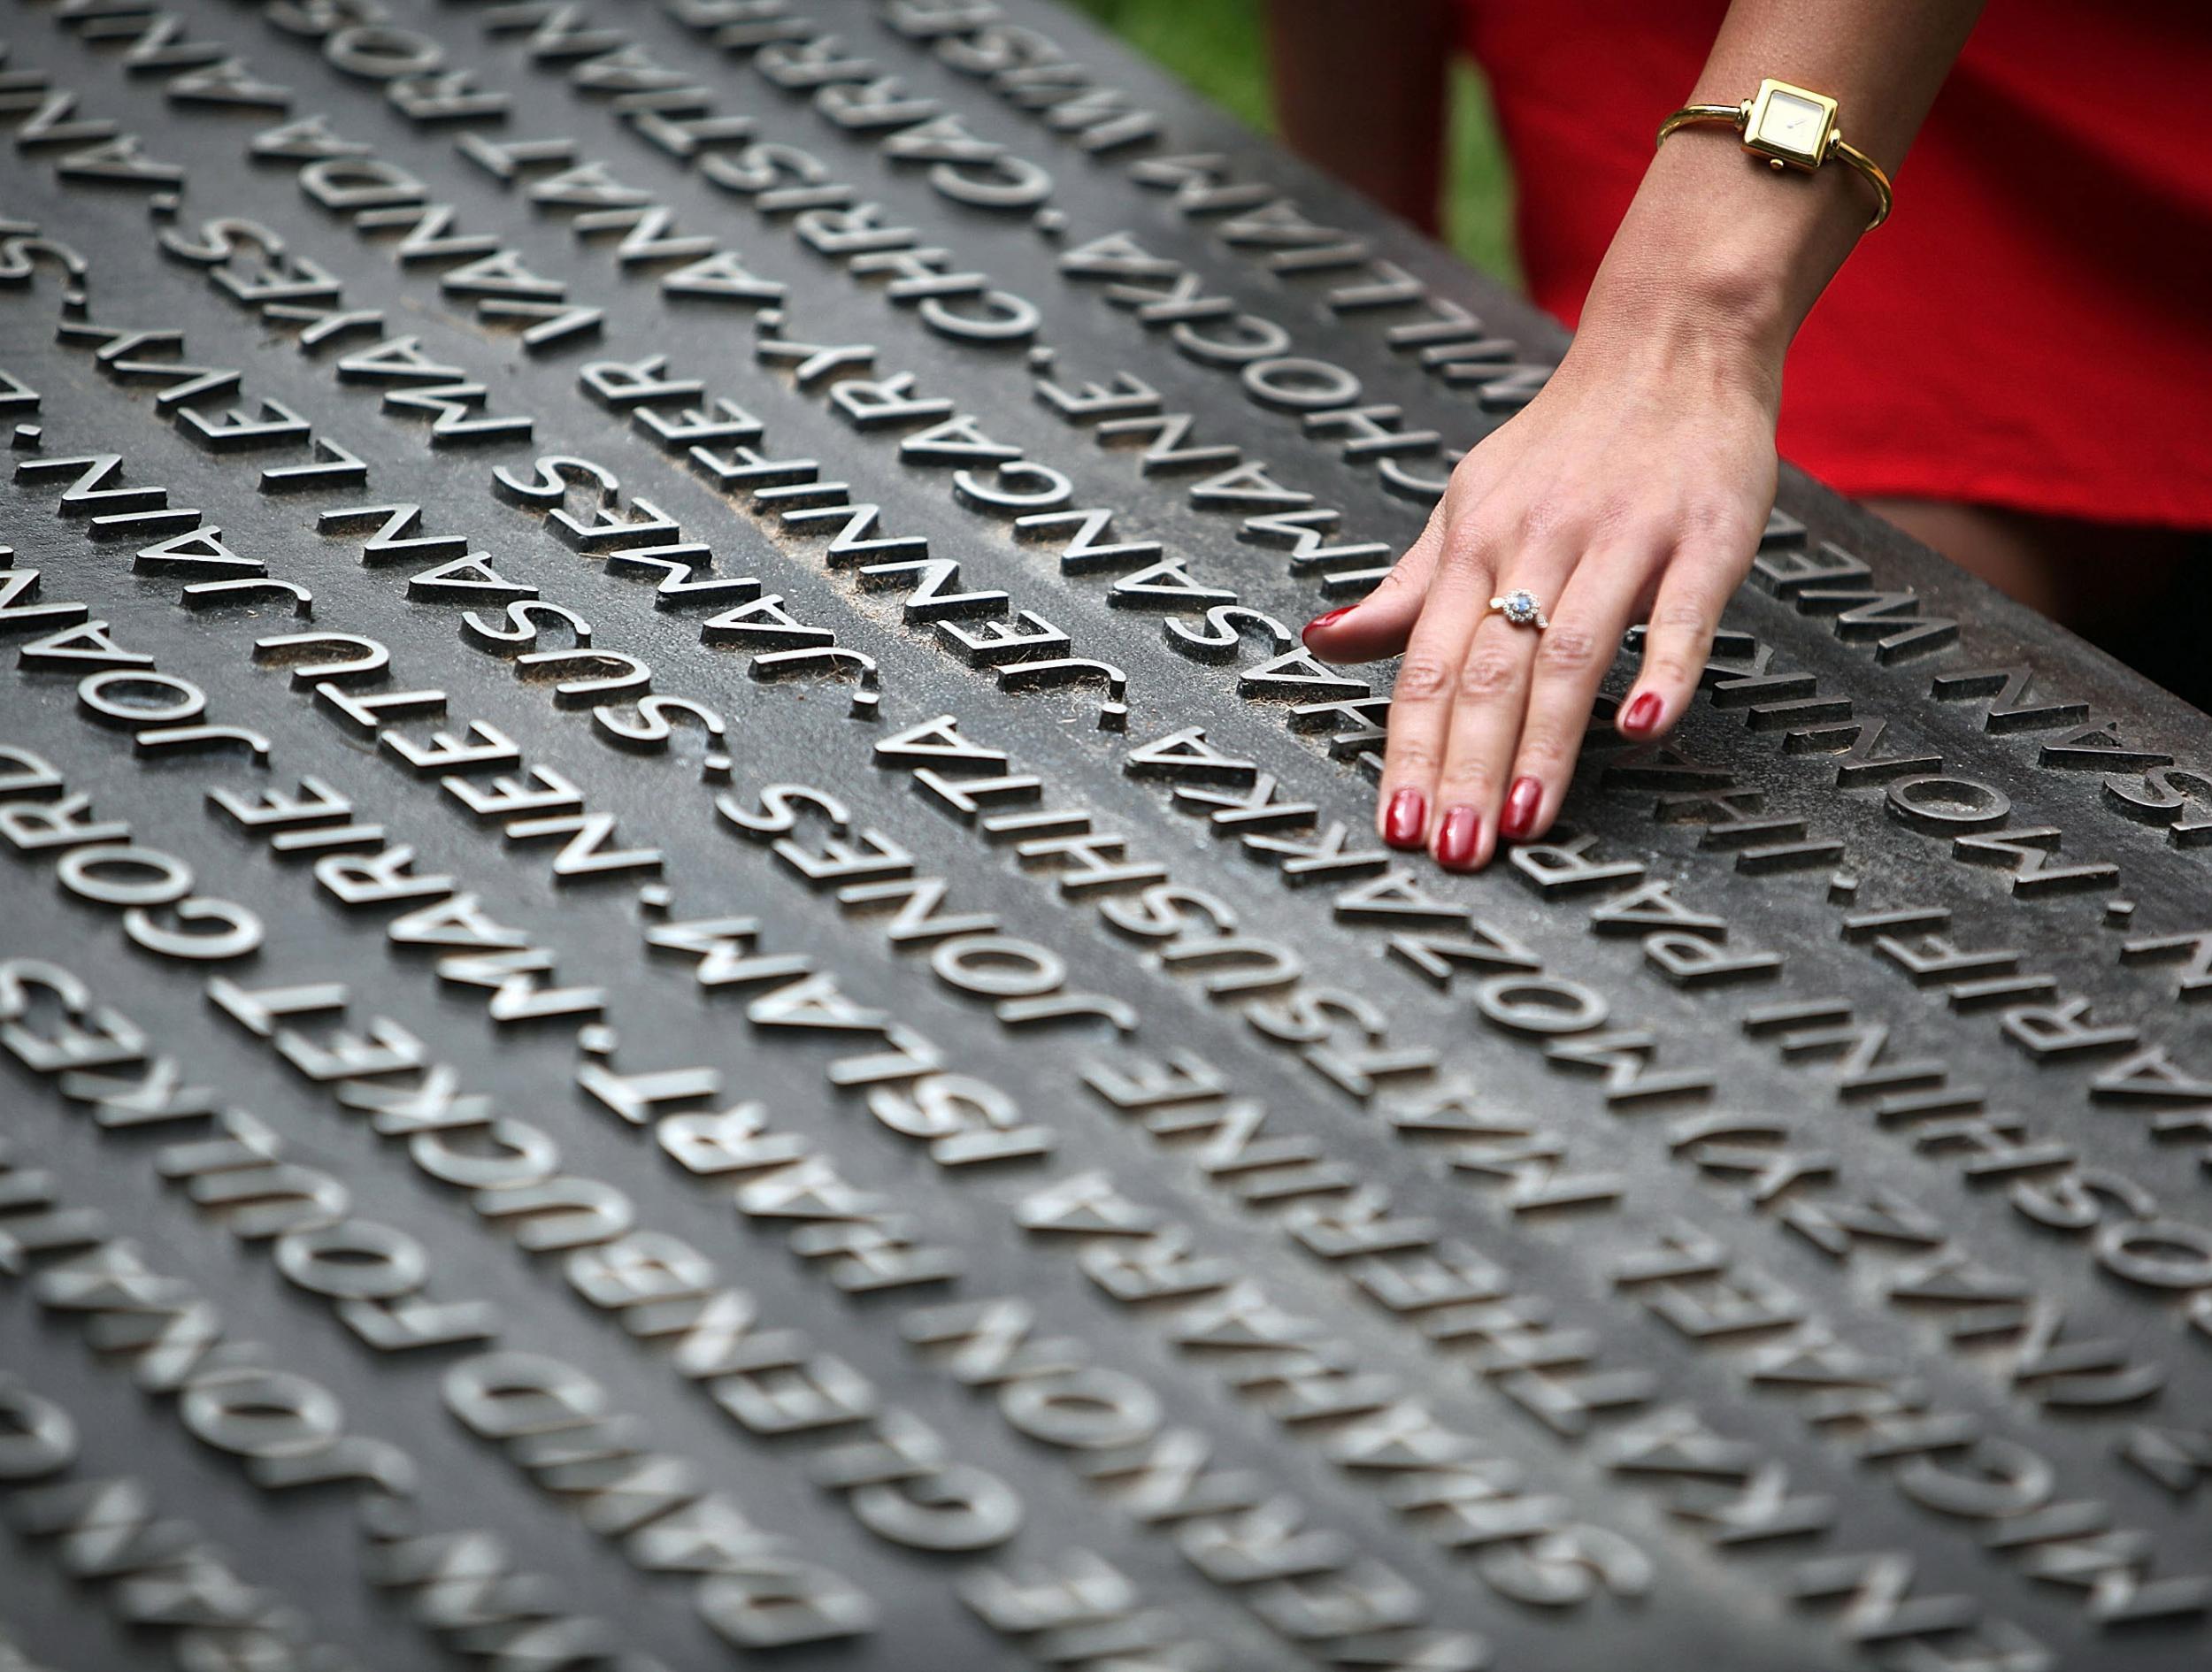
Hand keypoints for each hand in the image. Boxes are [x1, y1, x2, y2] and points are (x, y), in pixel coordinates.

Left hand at [1301, 307, 1782, 869]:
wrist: (1672, 342)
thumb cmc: (1565, 442)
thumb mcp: (1468, 505)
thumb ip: (1406, 589)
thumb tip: (1322, 643)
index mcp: (1474, 541)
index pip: (1429, 663)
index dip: (1411, 748)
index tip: (1398, 824)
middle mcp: (1538, 540)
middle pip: (1489, 670)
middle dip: (1466, 768)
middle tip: (1454, 850)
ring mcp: (1623, 537)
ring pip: (1570, 649)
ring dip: (1543, 743)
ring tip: (1522, 824)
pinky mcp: (1707, 534)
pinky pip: (1682, 611)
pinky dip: (1662, 668)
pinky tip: (1641, 730)